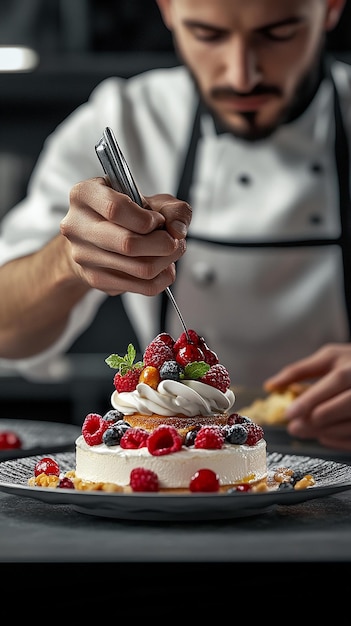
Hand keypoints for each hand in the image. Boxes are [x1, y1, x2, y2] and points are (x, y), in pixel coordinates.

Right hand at [60, 177, 191, 295]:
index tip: (159, 221)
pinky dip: (161, 278)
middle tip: (173, 241)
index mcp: (85, 195)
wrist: (97, 238)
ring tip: (170, 252)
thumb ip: (172, 209)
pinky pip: (142, 287)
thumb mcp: (150, 199)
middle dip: (163, 244)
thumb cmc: (124, 214)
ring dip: (166, 261)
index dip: (147, 219)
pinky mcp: (96, 279)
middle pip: (128, 244)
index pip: (115, 209)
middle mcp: (77, 226)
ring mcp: (84, 256)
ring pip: (139, 269)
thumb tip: (178, 230)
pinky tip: (161, 267)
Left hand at [264, 343, 350, 450]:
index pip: (336, 381)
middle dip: (317, 419)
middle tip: (294, 427)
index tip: (289, 413)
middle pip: (346, 404)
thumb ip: (299, 371)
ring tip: (304, 431)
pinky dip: (339, 440)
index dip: (312, 399)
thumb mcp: (328, 358)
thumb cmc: (349, 363)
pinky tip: (323, 436)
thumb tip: (270, 386)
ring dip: (326, 432)